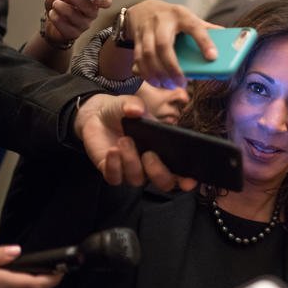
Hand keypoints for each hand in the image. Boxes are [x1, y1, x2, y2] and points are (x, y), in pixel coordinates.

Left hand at [43, 0, 112, 45]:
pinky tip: (53, 14)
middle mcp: (91, 14)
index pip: (106, 2)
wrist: (49, 19)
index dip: (104, 1)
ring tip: (54, 3)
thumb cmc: (60, 3)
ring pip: (78, 18)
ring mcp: (84, 25)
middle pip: (90, 8)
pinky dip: (57, 19)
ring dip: (63, 8)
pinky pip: (68, 28)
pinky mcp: (74, 34)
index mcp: (92, 1)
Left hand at [74, 93, 197, 190]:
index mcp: (165, 151)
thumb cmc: (123, 112)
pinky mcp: (111, 172)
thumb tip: (137, 110)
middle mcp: (151, 166)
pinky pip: (115, 178)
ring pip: (137, 179)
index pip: (181, 172)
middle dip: (159, 172)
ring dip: (131, 161)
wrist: (98, 115)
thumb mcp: (131, 103)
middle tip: (148, 154)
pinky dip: (114, 165)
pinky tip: (112, 150)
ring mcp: (131, 171)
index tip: (189, 181)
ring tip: (124, 140)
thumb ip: (135, 105)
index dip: (187, 180)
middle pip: (164, 183)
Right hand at [123, 0, 220, 88]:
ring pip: (147, 54)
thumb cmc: (173, 18)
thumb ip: (205, 29)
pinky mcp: (136, 39)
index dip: (204, 42)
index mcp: (182, 15)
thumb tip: (228, 39)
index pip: (195, 27)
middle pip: (164, 45)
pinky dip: (146, 73)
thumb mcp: (189, 18)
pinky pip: (138, 58)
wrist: (144, 10)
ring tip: (168, 85)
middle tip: (181, 82)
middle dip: (172, 67)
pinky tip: (155, 82)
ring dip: (158, 73)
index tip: (213, 57)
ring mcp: (146, 29)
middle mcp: (162, 21)